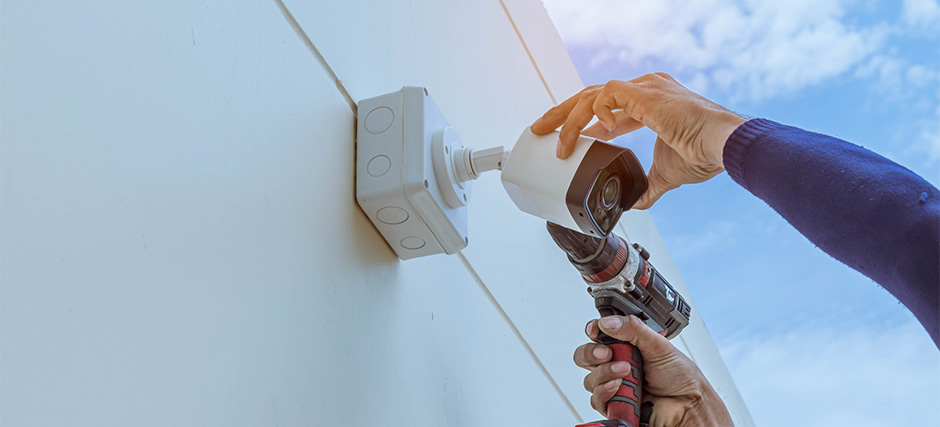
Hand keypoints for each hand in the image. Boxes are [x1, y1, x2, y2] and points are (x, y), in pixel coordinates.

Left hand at [531, 73, 745, 208]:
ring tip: (554, 140)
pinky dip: (592, 114)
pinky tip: (590, 135)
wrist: (722, 147)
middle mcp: (645, 89)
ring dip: (568, 117)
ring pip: (592, 94)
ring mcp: (644, 88)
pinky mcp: (644, 92)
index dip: (585, 123)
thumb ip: (648, 186)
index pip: (607, 105)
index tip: (568, 140)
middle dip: (563, 114)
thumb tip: (636, 203)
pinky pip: (605, 95)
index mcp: (650, 103)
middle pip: (592, 96)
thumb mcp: (667, 174)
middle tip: (540, 130)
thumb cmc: (704, 154)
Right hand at [574, 315, 732, 426]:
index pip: (598, 335)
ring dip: (605, 374)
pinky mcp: (614, 405)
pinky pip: (597, 399)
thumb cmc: (680, 377)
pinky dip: (605, 392)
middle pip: (586, 356)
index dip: (593, 332)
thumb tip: (607, 321)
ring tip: (625, 372)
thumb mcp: (658, 344)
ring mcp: (615, 385)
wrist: (689, 404)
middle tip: (607, 353)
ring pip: (590, 378)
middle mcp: (617, 364)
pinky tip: (619, 387)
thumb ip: (633, 329)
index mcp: (626, 346)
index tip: (596, 331)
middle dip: (592, 353)